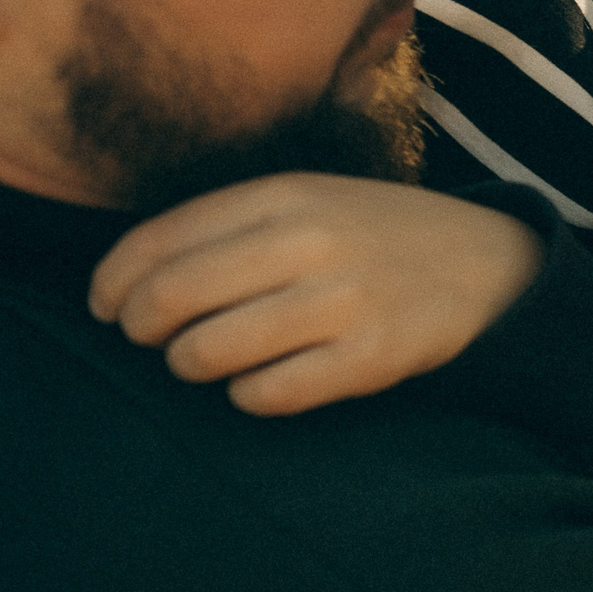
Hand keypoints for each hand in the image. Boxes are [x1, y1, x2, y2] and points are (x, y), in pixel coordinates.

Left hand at [90, 174, 544, 415]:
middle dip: (141, 328)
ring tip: (203, 361)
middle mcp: (310, 242)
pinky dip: (247, 396)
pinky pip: (268, 394)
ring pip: (209, 352)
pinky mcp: (370, 358)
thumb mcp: (308, 200)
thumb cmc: (372, 236)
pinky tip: (258, 383)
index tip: (106, 306)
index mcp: (285, 195)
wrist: (486, 264)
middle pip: (171, 298)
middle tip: (149, 338)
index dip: (112, 282)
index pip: (160, 241)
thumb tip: (129, 280)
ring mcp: (343, 301)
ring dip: (188, 365)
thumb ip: (228, 225)